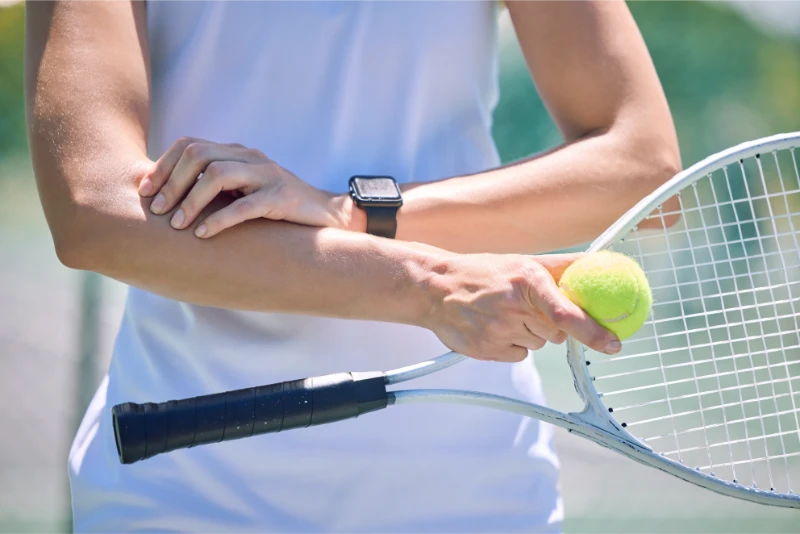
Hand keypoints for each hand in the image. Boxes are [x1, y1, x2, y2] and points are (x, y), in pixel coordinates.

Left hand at [138, 137, 355, 237]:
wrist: (326, 214)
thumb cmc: (277, 207)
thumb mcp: (244, 191)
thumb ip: (215, 188)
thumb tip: (167, 200)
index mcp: (238, 153)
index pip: (190, 145)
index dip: (163, 165)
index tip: (144, 191)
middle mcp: (250, 158)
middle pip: (200, 155)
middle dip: (172, 182)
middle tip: (156, 209)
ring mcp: (268, 176)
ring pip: (218, 175)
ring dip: (191, 200)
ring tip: (177, 225)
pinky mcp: (283, 198)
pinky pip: (246, 206)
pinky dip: (220, 220)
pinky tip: (204, 234)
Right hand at [421, 252, 620, 361]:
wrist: (436, 289)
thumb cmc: (483, 273)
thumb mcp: (522, 262)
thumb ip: (561, 266)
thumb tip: (598, 261)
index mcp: (527, 281)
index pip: (567, 313)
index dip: (594, 332)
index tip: (614, 344)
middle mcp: (513, 307)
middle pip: (556, 332)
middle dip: (551, 323)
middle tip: (529, 307)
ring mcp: (499, 332)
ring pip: (538, 345)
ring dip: (530, 333)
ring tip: (505, 314)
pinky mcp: (488, 351)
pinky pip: (520, 355)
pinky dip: (513, 344)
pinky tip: (496, 327)